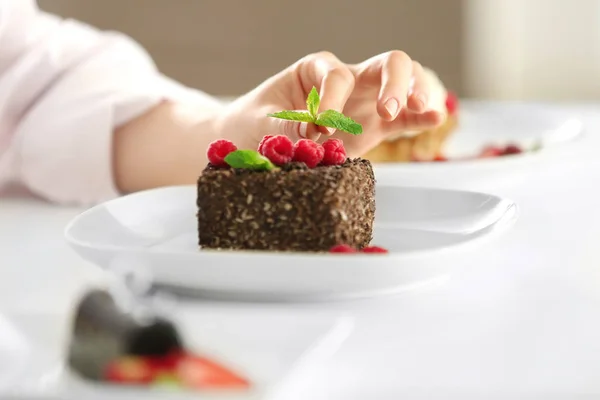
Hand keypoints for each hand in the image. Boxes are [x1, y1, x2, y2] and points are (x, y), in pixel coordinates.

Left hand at [218, 51, 445, 156]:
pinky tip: (434, 118)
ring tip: (420, 110)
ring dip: (416, 92)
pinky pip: (405, 118)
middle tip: (386, 110)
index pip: (337, 76)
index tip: (317, 130)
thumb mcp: (260, 126)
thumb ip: (285, 129)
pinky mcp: (375, 127)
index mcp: (315, 70)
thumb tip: (313, 135)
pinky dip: (422, 117)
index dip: (331, 101)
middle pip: (386, 64)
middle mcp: (347, 80)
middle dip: (392, 83)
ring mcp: (365, 102)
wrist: (252, 143)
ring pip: (405, 83)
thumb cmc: (251, 126)